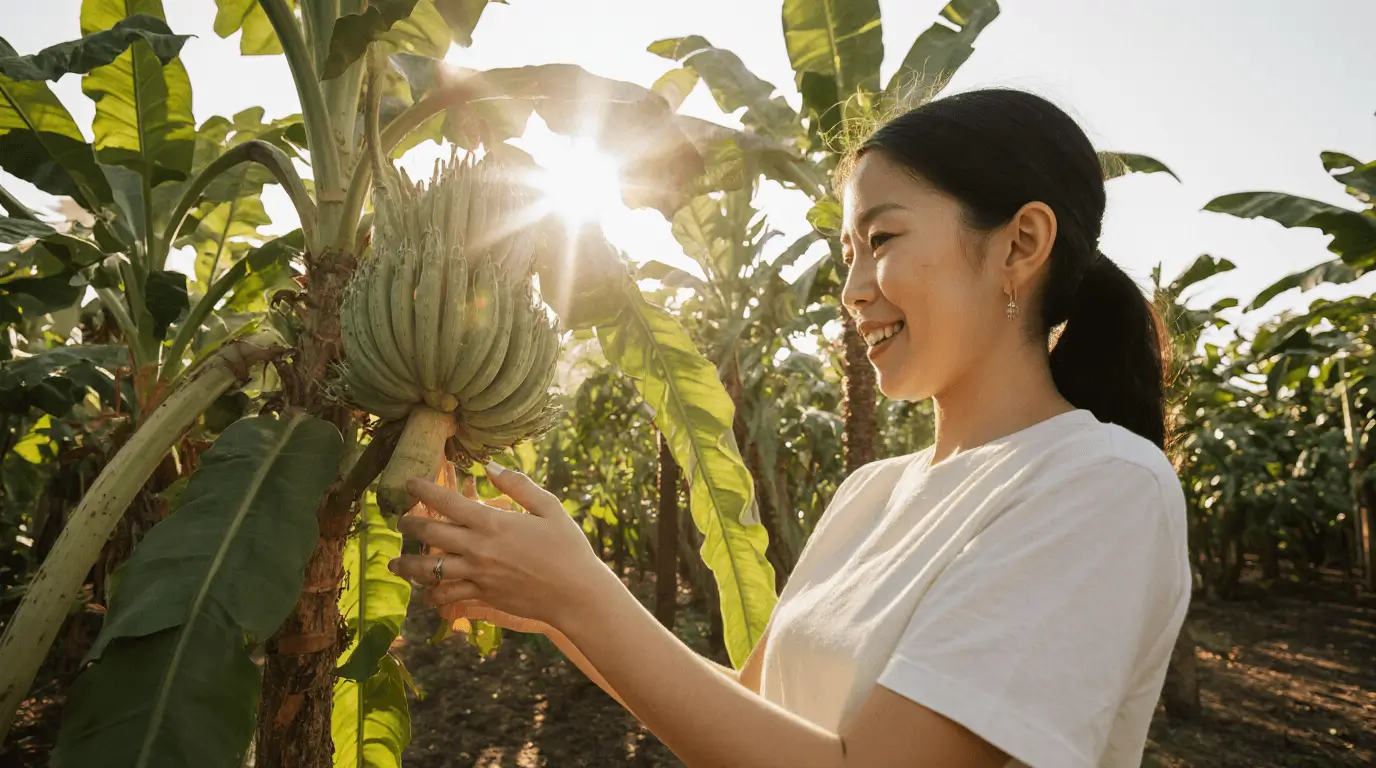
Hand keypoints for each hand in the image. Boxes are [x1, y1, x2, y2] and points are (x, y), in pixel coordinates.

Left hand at [388, 461, 615, 631]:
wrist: (575, 594)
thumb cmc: (567, 548)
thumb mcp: (549, 508)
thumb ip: (518, 485)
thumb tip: (491, 467)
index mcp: (493, 523)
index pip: (446, 502)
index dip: (422, 489)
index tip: (409, 482)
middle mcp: (478, 549)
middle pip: (429, 533)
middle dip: (408, 523)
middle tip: (400, 519)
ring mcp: (477, 576)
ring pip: (429, 569)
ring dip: (407, 565)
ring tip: (395, 562)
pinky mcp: (481, 596)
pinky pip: (446, 596)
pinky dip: (431, 595)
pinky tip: (425, 592)